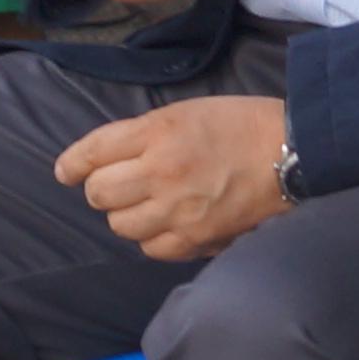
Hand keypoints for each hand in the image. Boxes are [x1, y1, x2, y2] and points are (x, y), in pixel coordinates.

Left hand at [54, 93, 292, 260]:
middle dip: (102, 189)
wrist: (292, 153)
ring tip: (148, 204)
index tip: (66, 171)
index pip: (95, 152)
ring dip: (127, 214)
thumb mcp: (187, 111)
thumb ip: (144, 133)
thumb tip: (104, 160)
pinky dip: (153, 237)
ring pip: (120, 225)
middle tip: (119, 185)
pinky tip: (168, 223)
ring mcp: (178, 210)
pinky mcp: (196, 238)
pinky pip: (152, 248)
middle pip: (100, 194)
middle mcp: (162, 172)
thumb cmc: (242, 125)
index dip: (73, 163)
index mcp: (159, 133)